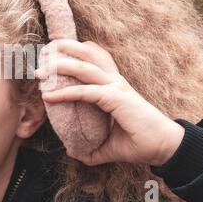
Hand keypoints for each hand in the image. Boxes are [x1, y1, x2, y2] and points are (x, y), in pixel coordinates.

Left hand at [34, 39, 184, 166]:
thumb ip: (89, 147)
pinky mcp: (116, 98)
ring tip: (40, 71)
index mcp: (112, 84)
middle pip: (86, 54)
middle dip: (62, 50)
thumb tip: (73, 151)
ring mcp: (115, 87)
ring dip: (60, 66)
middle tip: (42, 54)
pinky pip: (85, 92)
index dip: (73, 52)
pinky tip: (49, 97)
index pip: (93, 58)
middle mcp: (113, 80)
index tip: (51, 54)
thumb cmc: (138, 141)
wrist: (162, 147)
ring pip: (84, 67)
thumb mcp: (107, 144)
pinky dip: (66, 93)